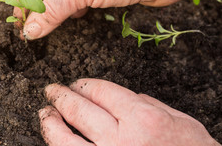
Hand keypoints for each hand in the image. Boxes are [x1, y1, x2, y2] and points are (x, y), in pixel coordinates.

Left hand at [39, 79, 219, 145]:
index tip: (74, 83)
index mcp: (141, 118)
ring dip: (51, 123)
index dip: (82, 84)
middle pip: (79, 110)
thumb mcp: (175, 117)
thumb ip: (143, 103)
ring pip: (65, 139)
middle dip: (61, 97)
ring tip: (45, 113)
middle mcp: (121, 139)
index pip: (100, 91)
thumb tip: (116, 97)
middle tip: (51, 91)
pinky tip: (56, 139)